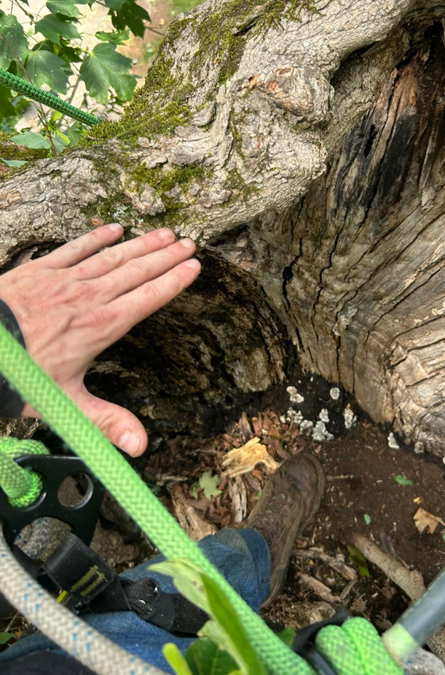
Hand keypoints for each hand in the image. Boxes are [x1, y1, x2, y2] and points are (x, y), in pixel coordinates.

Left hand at [0, 224, 200, 455]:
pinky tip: (114, 228)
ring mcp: (65, 280)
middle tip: (189, 243)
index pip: (148, 298)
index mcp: (102, 326)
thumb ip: (106, 422)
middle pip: (137, 272)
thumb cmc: (20, 376)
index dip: (174, 281)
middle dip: (166, 257)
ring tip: (165, 233)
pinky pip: (75, 248)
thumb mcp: (65, 405)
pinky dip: (96, 237)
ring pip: (112, 257)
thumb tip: (142, 446)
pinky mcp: (41, 270)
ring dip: (141, 244)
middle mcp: (90, 297)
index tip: (194, 266)